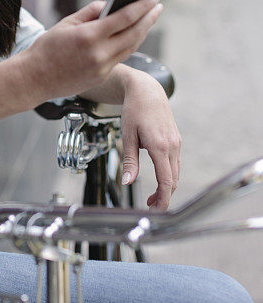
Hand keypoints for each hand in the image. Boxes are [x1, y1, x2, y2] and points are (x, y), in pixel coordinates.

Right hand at [18, 0, 162, 103]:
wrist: (34, 78)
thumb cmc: (47, 48)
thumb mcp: (67, 22)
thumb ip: (91, 12)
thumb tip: (110, 6)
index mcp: (89, 37)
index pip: (124, 18)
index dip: (142, 7)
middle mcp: (99, 54)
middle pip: (134, 34)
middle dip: (149, 18)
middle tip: (158, 6)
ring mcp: (102, 68)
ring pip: (131, 47)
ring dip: (143, 31)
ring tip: (149, 18)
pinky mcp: (102, 77)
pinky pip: (122, 57)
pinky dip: (130, 43)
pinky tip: (134, 34)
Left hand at [120, 70, 181, 209]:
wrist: (147, 90)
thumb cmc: (134, 110)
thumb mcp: (127, 135)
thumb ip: (129, 161)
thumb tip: (127, 182)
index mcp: (159, 146)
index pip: (166, 181)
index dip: (163, 199)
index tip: (156, 211)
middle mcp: (172, 146)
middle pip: (173, 180)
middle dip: (163, 196)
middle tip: (149, 206)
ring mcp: (176, 143)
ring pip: (175, 172)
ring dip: (166, 186)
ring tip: (152, 196)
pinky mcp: (176, 140)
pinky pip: (175, 163)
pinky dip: (168, 174)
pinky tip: (159, 176)